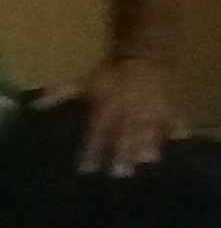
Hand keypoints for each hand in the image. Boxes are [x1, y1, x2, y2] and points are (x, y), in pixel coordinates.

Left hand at [48, 58, 186, 176]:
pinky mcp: (169, 106)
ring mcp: (151, 108)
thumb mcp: (84, 83)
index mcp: (107, 107)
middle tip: (120, 173)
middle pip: (125, 135)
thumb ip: (61, 96)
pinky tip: (181, 139)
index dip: (91, 151)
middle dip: (122, 153)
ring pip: (150, 129)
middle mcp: (129, 110)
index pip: (97, 133)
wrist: (143, 54)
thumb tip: (34, 107)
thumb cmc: (111, 75)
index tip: (86, 169)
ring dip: (149, 145)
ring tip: (148, 162)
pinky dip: (178, 127)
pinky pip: (175, 117)